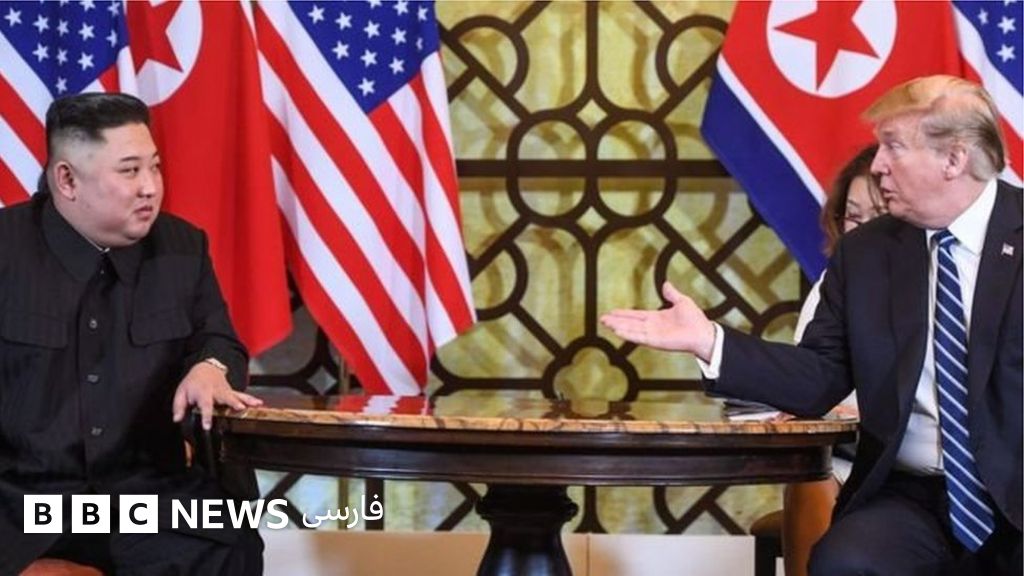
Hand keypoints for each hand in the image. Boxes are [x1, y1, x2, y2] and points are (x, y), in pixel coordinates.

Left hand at [172, 362, 262, 429]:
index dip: (206, 416)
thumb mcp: (181, 392)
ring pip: (236, 395)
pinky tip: (259, 403)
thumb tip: (177, 419)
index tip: (207, 426)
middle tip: (239, 408)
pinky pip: (242, 395)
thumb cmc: (193, 382)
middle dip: (232, 402)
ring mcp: (226, 391)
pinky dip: (251, 399)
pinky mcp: (232, 391)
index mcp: (202, 392)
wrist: (206, 368)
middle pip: (225, 397)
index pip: (205, 405)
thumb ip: (179, 406)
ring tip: (254, 405)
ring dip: (245, 400)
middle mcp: (216, 391)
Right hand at [600, 282, 716, 360]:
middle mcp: (652, 327)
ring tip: (606, 323)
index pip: (636, 315)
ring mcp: (652, 334)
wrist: (703, 332)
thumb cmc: (695, 319)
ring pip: (631, 330)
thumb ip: (672, 294)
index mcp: (657, 318)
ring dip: (618, 326)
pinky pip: (638, 337)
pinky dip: (628, 334)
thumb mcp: (682, 301)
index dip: (624, 313)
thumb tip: (666, 284)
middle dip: (616, 320)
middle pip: (630, 323)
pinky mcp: (655, 341)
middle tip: (602, 318)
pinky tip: (617, 331)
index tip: (613, 311)